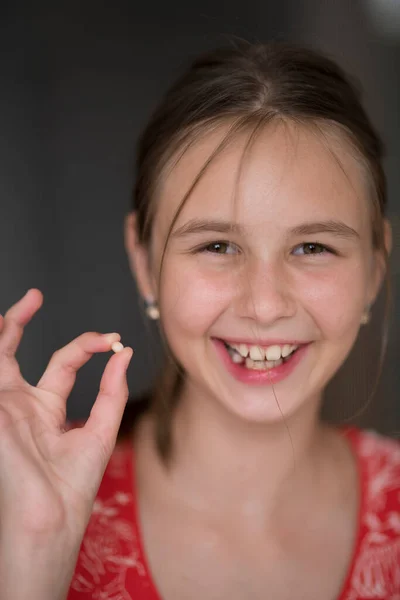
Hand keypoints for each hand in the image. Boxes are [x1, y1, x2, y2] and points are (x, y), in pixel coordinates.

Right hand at [0, 288, 132, 541]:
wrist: (50, 521)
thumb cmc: (73, 487)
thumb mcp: (100, 431)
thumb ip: (111, 391)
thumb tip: (124, 353)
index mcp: (46, 409)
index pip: (63, 362)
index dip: (87, 345)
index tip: (112, 338)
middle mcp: (20, 404)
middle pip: (13, 352)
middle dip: (21, 321)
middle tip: (34, 295)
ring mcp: (3, 407)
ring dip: (3, 329)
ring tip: (21, 305)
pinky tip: (2, 328)